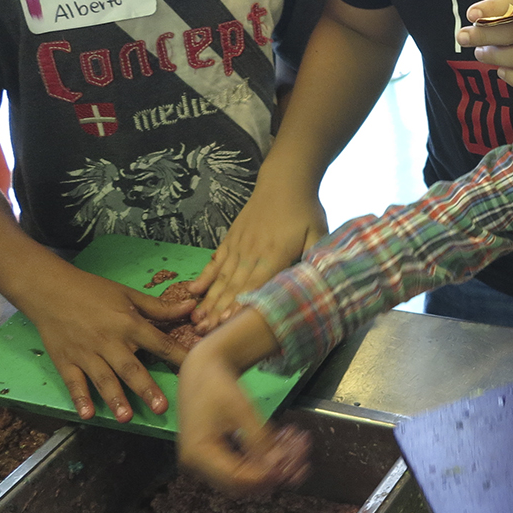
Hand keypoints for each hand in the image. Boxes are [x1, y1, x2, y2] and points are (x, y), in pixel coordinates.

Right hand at [25, 267, 194, 422]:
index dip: (177, 356)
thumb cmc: (92, 290)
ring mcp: (86, 353)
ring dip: (115, 399)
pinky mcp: (66, 361)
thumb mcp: (128, 294)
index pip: (159, 343)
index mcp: (128, 324)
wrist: (48, 289)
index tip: (194, 370)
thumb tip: (190, 307)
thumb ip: (159, 306)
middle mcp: (109, 341)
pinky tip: (87, 414)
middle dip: (146, 388)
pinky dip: (80, 398)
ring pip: (103, 379)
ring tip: (126, 417)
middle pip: (131, 368)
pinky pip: (73, 382)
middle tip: (160, 408)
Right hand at [176, 309, 309, 495]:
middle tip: (303, 453)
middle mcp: (198, 465)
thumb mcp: (242, 409)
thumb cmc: (218, 385)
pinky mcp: (215, 454)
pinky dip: (264, 456)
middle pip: (242, 483)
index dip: (267, 477)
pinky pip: (242, 464)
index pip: (236, 478)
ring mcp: (205, 461)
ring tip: (298, 443)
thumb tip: (279, 467)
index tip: (296, 465)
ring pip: (245, 475)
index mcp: (198, 454)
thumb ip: (260, 439)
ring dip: (273, 464)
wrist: (202, 368)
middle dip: (275, 471)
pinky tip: (285, 440)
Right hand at [191, 180, 326, 329]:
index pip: (256, 285)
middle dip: (219, 311)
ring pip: (222, 277)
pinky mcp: (231, 239)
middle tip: (205, 332)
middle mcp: (253, 252)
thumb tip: (319, 282)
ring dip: (209, 299)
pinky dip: (204, 276)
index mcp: (276, 254)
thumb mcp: (318, 233)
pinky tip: (193, 290)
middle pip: (234, 286)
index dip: (241, 305)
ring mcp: (239, 246)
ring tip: (196, 318)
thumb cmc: (305, 209)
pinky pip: (216, 261)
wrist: (284, 180)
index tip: (227, 324)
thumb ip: (316, 258)